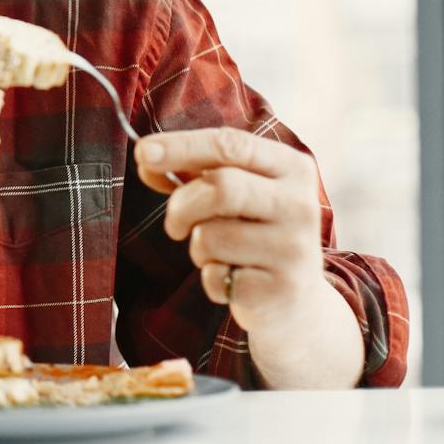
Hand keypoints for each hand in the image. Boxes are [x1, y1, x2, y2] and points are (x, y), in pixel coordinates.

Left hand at [133, 128, 325, 333]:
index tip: (142, 152)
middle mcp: (301, 204)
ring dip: (197, 247)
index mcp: (292, 168)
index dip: (181, 146)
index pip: (230, 144)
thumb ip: (192, 172)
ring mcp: (295, 249)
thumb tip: (146, 157)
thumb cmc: (253, 233)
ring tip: (218, 255)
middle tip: (175, 225)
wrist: (296, 299)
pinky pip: (216, 277)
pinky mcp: (283, 289)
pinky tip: (233, 279)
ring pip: (211, 236)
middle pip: (221, 187)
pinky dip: (209, 279)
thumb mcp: (232, 194)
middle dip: (182, 206)